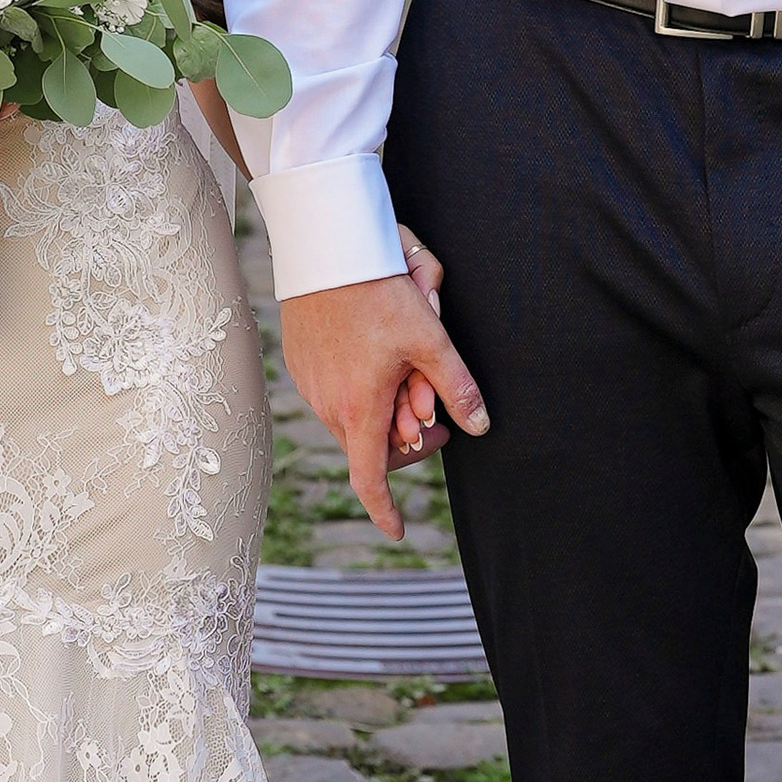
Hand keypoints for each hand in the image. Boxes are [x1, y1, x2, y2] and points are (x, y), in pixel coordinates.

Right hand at [283, 258, 487, 537]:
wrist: (325, 252)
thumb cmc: (377, 293)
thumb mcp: (429, 339)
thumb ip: (456, 387)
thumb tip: (479, 425)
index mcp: (360, 409)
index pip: (370, 479)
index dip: (385, 510)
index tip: (397, 529)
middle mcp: (329, 405)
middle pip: (369, 448)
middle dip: (405, 444)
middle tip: (437, 424)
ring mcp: (311, 386)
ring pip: (352, 420)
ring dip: (382, 416)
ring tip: (412, 382)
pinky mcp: (302, 365)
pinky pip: (334, 395)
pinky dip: (360, 395)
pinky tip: (377, 360)